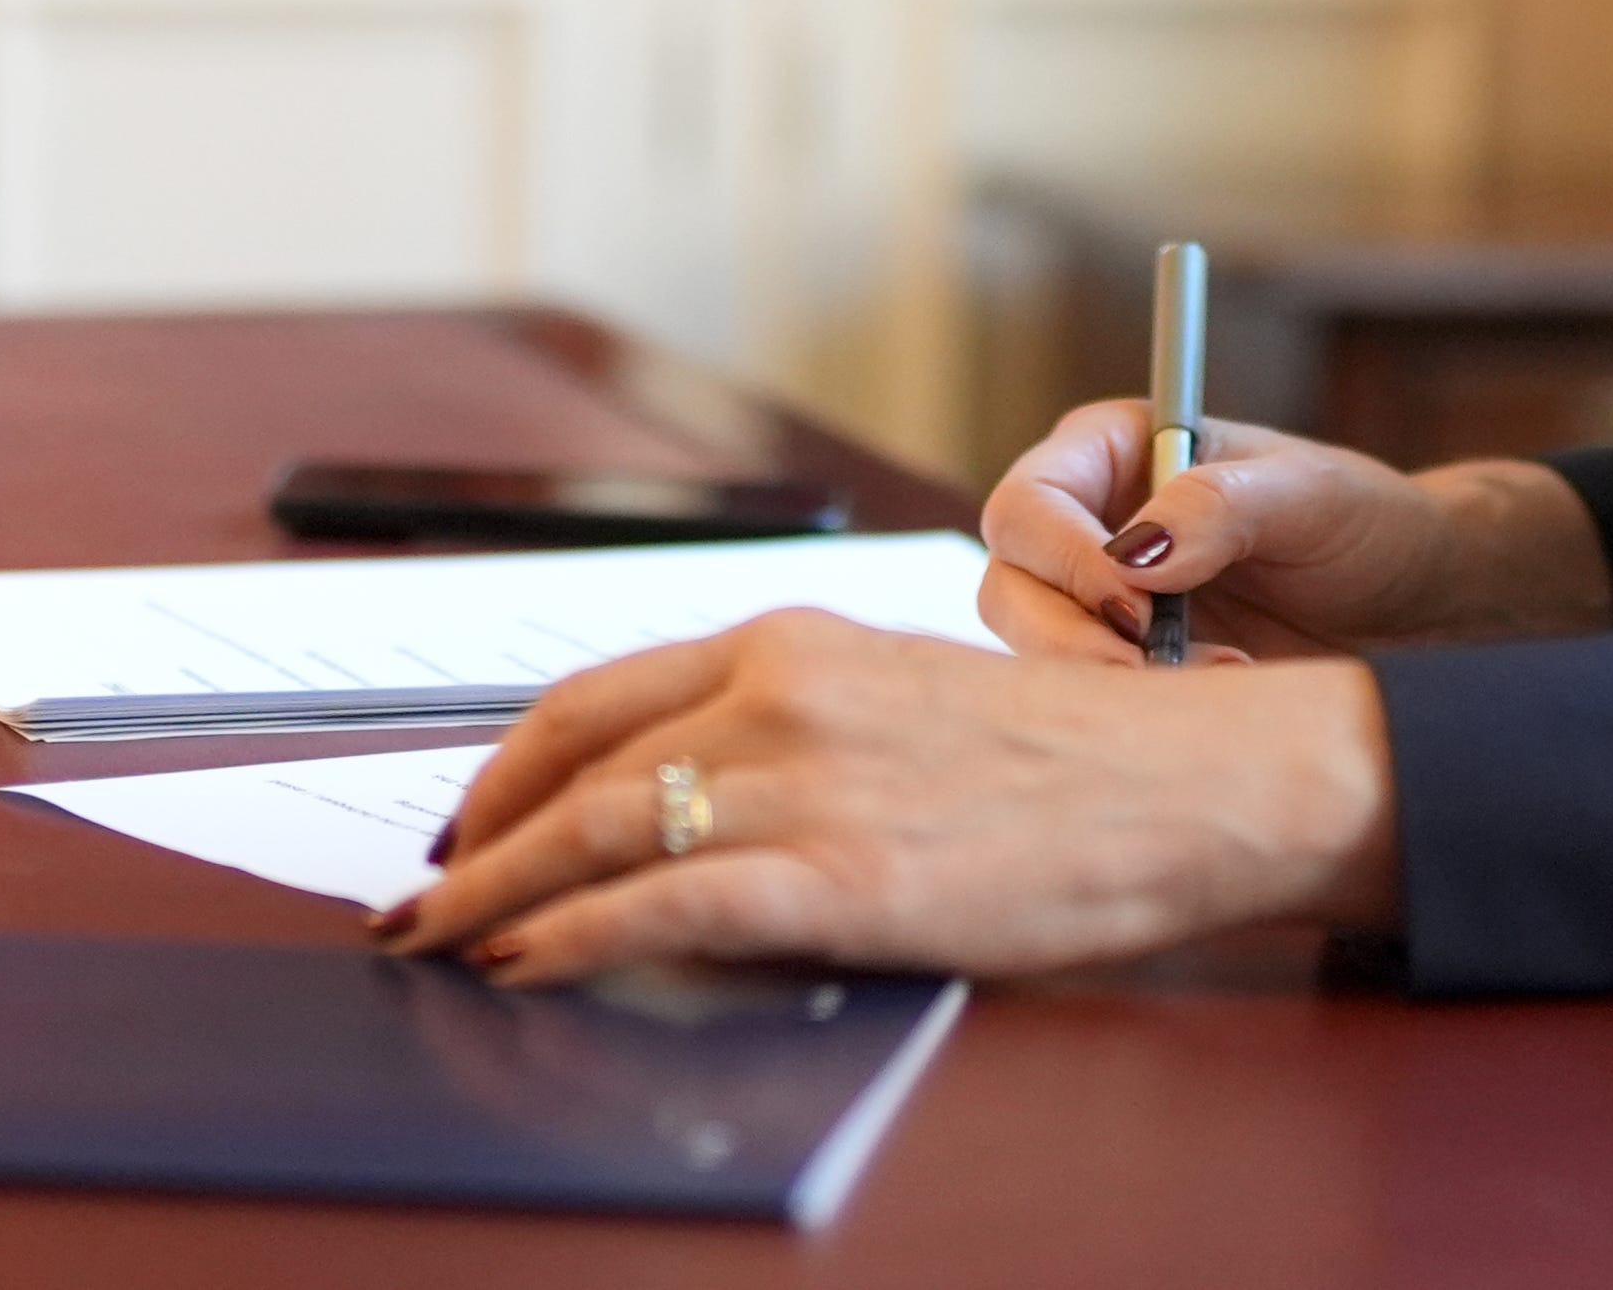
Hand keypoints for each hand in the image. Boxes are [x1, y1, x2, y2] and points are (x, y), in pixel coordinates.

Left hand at [376, 614, 1395, 984]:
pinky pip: (662, 911)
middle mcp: (783, 693)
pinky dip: (573, 942)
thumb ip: (799, 733)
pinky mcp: (838, 875)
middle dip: (475, 844)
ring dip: (497, 901)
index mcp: (798, 642)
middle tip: (420, 903)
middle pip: (573, 768)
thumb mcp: (911, 703)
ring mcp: (807, 783)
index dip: (508, 767)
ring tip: (443, 950)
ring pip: (597, 837)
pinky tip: (526, 970)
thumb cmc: (1072, 762)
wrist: (1193, 786)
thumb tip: (697, 803)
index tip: (464, 821)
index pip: (599, 696)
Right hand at [974, 402, 1611, 663]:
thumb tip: (1137, 551)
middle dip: (1071, 640)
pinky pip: (1091, 705)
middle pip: (1012, 587)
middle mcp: (1090, 526)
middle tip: (1156, 672)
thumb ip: (1222, 505)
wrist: (1416, 608)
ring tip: (1221, 679)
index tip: (1138, 603)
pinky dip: (1137, 719)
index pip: (1029, 504)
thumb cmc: (1365, 522)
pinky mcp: (1131, 675)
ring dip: (1109, 685)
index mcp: (1114, 452)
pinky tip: (1218, 706)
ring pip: (1037, 656)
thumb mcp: (1310, 496)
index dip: (1065, 557)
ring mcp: (1103, 608)